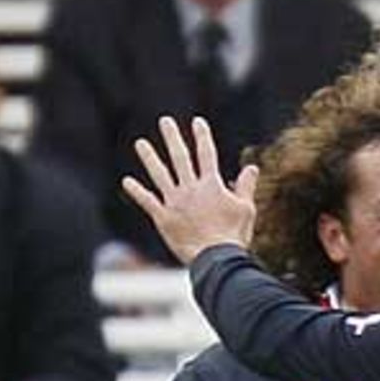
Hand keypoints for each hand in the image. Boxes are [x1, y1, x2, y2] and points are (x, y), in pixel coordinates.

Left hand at [122, 116, 257, 265]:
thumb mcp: (246, 209)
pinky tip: (127, 182)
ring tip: (140, 144)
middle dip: (173, 138)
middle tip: (165, 122)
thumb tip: (252, 167)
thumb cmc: (234, 235)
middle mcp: (190, 189)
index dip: (202, 137)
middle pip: (180, 158)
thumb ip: (246, 186)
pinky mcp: (164, 218)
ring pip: (160, 175)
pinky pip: (148, 202)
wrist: (216, 259)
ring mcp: (175, 202)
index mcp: (211, 185)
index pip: (207, 155)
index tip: (197, 122)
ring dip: (149, 158)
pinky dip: (137, 192)